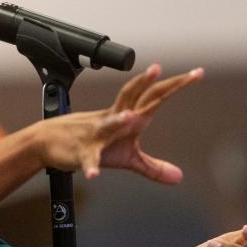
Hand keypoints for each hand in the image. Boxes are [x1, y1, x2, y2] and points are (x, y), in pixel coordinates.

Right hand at [38, 63, 203, 182]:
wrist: (49, 142)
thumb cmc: (90, 145)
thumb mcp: (126, 159)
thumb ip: (152, 166)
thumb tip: (179, 177)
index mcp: (128, 117)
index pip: (154, 97)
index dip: (174, 85)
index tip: (197, 73)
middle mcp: (113, 119)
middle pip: (133, 98)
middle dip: (148, 85)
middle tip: (160, 69)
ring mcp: (96, 134)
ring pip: (109, 124)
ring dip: (119, 121)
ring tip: (132, 118)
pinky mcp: (82, 152)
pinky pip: (88, 159)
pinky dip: (91, 166)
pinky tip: (94, 175)